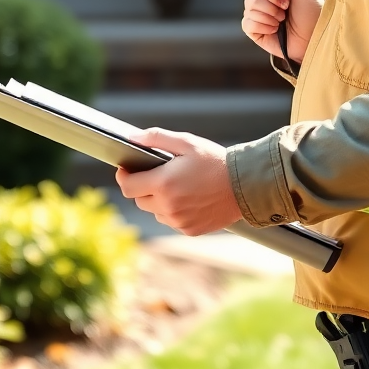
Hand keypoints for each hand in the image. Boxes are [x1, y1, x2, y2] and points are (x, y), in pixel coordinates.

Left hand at [114, 128, 241, 235]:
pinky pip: (171, 221)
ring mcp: (178, 221)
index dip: (123, 176)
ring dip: (159, 200)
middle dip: (143, 187)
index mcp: (164, 183)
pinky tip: (189, 198)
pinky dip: (173, 211)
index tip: (125, 169)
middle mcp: (168, 206)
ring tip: (178, 186)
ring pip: (154, 212)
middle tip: (159, 174)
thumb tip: (132, 138)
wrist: (245, 186)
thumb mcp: (187, 142)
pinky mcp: (189, 230)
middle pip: (139, 200)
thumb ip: (157, 138)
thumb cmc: (215, 161)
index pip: (127, 186)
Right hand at [242, 0, 322, 62]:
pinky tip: (275, 29)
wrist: (313, 40)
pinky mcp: (252, 28)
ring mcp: (256, 11)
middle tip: (286, 6)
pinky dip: (264, 26)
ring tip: (283, 19)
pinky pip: (248, 22)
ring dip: (271, 13)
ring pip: (250, 3)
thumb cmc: (312, 15)